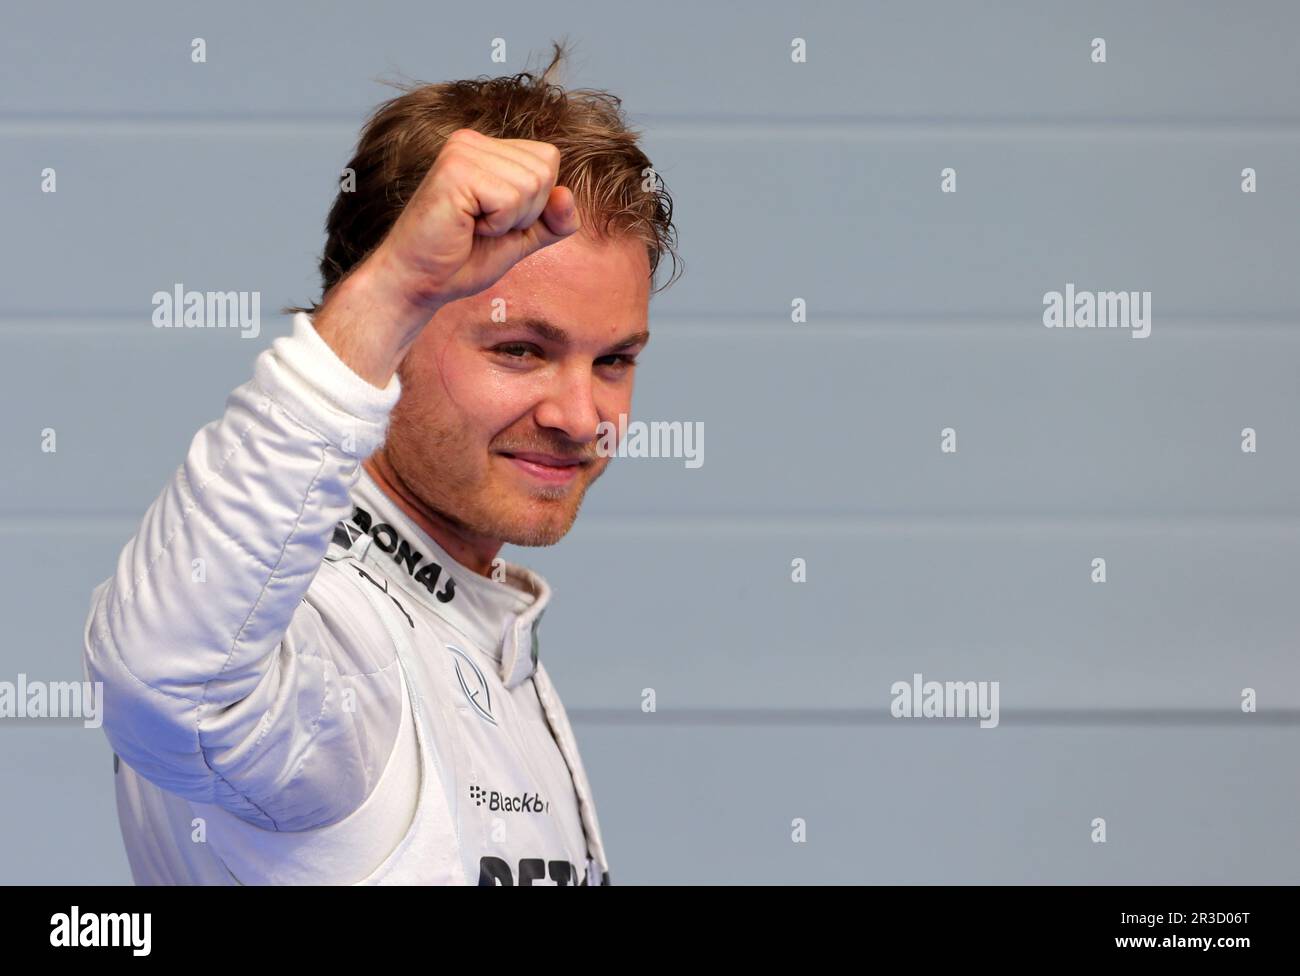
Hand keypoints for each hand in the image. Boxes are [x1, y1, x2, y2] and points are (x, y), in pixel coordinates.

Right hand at [375, 127, 580, 309]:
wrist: (419, 282)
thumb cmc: (463, 259)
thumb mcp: (521, 238)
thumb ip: (553, 219)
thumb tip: (567, 195)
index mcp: (487, 149)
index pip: (548, 159)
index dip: (536, 202)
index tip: (496, 220)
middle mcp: (473, 141)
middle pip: (545, 170)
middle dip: (525, 213)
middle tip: (483, 226)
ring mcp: (462, 151)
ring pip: (531, 184)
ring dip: (509, 220)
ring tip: (474, 226)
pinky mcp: (456, 170)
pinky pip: (511, 199)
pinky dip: (497, 225)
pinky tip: (466, 226)